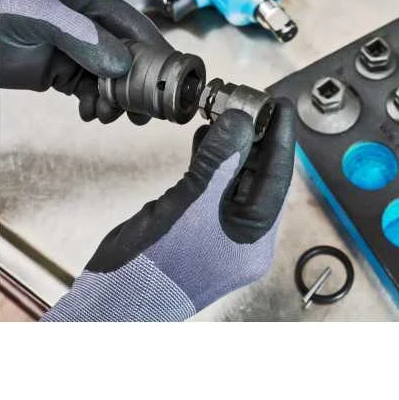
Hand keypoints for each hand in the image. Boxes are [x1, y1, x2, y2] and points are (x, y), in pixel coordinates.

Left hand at [0, 0, 171, 123]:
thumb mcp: (41, 15)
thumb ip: (84, 38)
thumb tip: (121, 65)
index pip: (137, 28)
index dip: (156, 55)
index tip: (169, 81)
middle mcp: (90, 22)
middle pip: (130, 57)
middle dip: (137, 86)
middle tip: (139, 111)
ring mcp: (77, 47)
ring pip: (112, 78)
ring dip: (114, 100)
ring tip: (105, 114)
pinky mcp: (62, 68)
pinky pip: (90, 89)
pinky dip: (93, 103)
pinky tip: (87, 111)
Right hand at [41, 99, 294, 320]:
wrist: (116, 298)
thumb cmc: (156, 268)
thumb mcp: (193, 208)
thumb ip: (220, 162)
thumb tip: (241, 121)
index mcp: (255, 239)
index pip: (277, 179)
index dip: (281, 139)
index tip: (281, 107)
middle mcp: (243, 233)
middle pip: (258, 175)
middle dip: (255, 137)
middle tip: (253, 101)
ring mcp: (219, 228)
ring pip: (234, 177)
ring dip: (231, 144)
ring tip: (228, 110)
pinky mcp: (197, 222)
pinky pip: (212, 184)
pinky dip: (210, 159)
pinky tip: (207, 136)